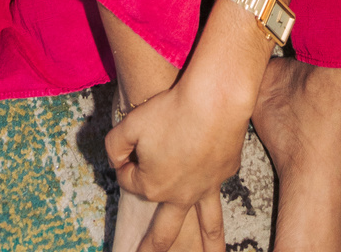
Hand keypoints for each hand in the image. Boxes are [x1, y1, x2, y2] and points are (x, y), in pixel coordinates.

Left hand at [108, 76, 250, 250]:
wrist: (214, 102)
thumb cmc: (169, 112)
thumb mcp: (129, 125)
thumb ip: (114, 146)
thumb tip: (117, 160)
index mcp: (153, 187)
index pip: (129, 181)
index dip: (125, 162)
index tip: (129, 147)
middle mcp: (180, 196)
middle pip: (164, 232)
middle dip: (152, 249)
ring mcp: (206, 187)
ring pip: (209, 226)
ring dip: (211, 247)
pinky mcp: (225, 172)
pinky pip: (218, 182)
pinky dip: (215, 183)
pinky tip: (216, 173)